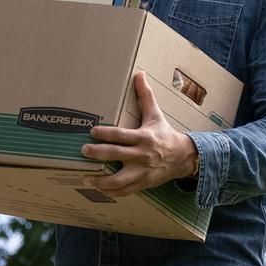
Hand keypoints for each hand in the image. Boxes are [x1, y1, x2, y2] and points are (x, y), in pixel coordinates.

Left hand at [80, 71, 197, 197]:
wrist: (182, 157)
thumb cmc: (164, 134)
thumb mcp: (156, 115)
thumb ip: (145, 96)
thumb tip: (139, 74)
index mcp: (143, 138)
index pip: (121, 135)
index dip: (105, 134)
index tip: (92, 132)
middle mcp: (142, 156)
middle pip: (116, 155)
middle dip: (98, 153)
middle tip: (83, 151)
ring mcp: (142, 172)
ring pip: (119, 180)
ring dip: (100, 180)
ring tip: (86, 176)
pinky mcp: (142, 184)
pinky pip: (124, 191)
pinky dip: (110, 192)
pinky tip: (98, 187)